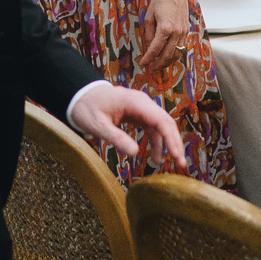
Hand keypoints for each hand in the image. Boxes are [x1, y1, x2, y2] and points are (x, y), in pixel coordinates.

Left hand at [69, 85, 187, 171]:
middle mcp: (143, 103)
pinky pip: (153, 128)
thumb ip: (116, 137)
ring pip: (162, 125)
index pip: (161, 120)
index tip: (176, 156)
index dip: (171, 139)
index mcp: (135, 102)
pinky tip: (155, 157)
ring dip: (168, 144)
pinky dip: (157, 142)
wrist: (80, 95)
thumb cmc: (87, 108)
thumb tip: (135, 153)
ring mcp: (142, 108)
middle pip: (166, 122)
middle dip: (175, 143)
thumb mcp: (98, 125)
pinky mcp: (138, 114)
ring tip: (170, 164)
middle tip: (180, 164)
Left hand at [137, 0, 189, 70]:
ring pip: (176, 54)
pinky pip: (181, 48)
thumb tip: (147, 47)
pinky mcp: (186, 31)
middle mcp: (176, 33)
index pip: (155, 49)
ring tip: (158, 66)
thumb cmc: (161, 0)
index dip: (148, 59)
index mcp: (165, 28)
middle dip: (158, 65)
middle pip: (167, 56)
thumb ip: (148, 33)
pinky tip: (168, 56)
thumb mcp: (149, 16)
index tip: (142, 63)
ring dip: (167, 62)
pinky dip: (174, 55)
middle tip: (150, 69)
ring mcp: (183, 33)